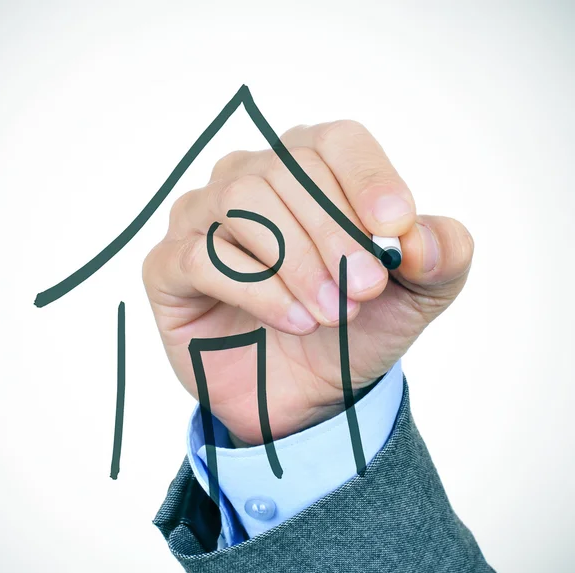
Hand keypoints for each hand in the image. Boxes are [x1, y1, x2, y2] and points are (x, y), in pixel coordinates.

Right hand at [143, 120, 473, 444]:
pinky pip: (203, 258)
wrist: (305, 391)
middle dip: (333, 233)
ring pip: (240, 203)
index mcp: (309, 171)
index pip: (334, 143)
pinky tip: (294, 321)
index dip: (367, 178)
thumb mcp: (415, 296)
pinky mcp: (170, 266)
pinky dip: (256, 289)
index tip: (395, 228)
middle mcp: (250, 180)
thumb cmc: (355, 329)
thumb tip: (422, 235)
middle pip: (287, 170)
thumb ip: (440, 256)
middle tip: (363, 289)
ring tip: (331, 313)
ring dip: (296, 261)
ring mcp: (202, 219)